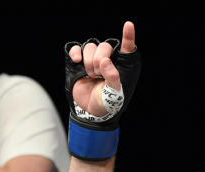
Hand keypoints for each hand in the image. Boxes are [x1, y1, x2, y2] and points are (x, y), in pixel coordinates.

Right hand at [64, 21, 141, 159]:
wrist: (90, 112)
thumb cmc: (108, 104)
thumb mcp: (114, 94)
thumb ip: (113, 78)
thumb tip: (105, 61)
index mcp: (122, 66)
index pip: (127, 47)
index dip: (128, 36)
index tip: (128, 25)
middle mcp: (109, 60)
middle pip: (104, 46)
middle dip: (99, 59)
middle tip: (98, 75)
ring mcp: (93, 60)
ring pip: (90, 46)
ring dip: (89, 60)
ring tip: (91, 75)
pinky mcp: (79, 62)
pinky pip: (76, 48)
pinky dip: (76, 52)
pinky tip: (77, 61)